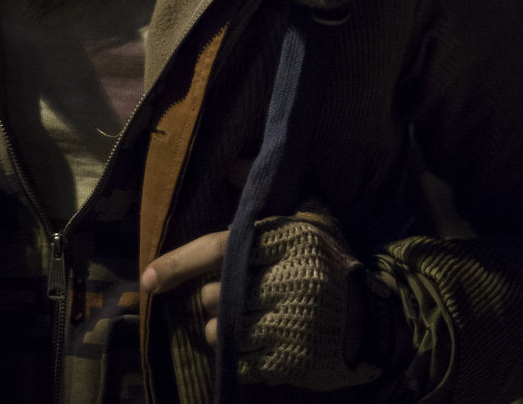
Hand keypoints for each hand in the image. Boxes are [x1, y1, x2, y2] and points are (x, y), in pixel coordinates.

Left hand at [141, 205, 382, 389]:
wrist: (374, 319)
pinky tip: (254, 341)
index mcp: (286, 242)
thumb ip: (265, 190)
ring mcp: (286, 324)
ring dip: (221, 327)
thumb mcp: (309, 217)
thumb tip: (229, 163)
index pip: (219, 249)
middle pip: (214, 294)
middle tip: (235, 292)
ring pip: (220, 330)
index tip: (148, 278)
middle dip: (213, 296)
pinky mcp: (286, 360)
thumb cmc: (333, 262)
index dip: (178, 264)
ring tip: (244, 319)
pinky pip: (237, 360)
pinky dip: (236, 353)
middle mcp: (284, 281)